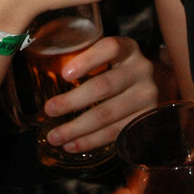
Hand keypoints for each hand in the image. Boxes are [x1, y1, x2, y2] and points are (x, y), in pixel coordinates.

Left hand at [44, 36, 156, 151]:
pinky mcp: (146, 119)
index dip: (87, 60)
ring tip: (55, 136)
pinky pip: (115, 133)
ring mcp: (147, 96)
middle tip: (49, 110)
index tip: (64, 74)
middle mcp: (141, 70)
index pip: (110, 48)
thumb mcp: (107, 57)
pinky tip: (73, 144)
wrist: (150, 86)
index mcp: (128, 49)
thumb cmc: (117, 68)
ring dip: (77, 128)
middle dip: (72, 101)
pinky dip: (91, 140)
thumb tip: (43, 71)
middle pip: (104, 86)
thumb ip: (85, 60)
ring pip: (108, 114)